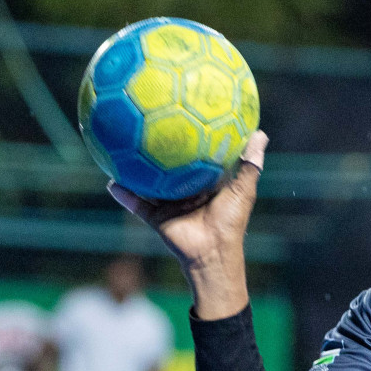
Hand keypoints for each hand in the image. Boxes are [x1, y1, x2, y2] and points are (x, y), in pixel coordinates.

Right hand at [108, 130, 267, 319]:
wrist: (213, 253)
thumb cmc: (232, 221)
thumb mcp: (243, 189)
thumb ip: (249, 163)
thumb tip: (259, 133)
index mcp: (205, 183)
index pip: (196, 156)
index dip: (190, 140)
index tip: (183, 117)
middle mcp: (185, 191)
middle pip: (168, 168)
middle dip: (157, 151)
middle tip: (145, 126)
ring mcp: (169, 204)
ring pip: (148, 183)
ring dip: (134, 171)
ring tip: (119, 149)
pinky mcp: (157, 217)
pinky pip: (137, 204)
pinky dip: (124, 195)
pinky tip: (111, 182)